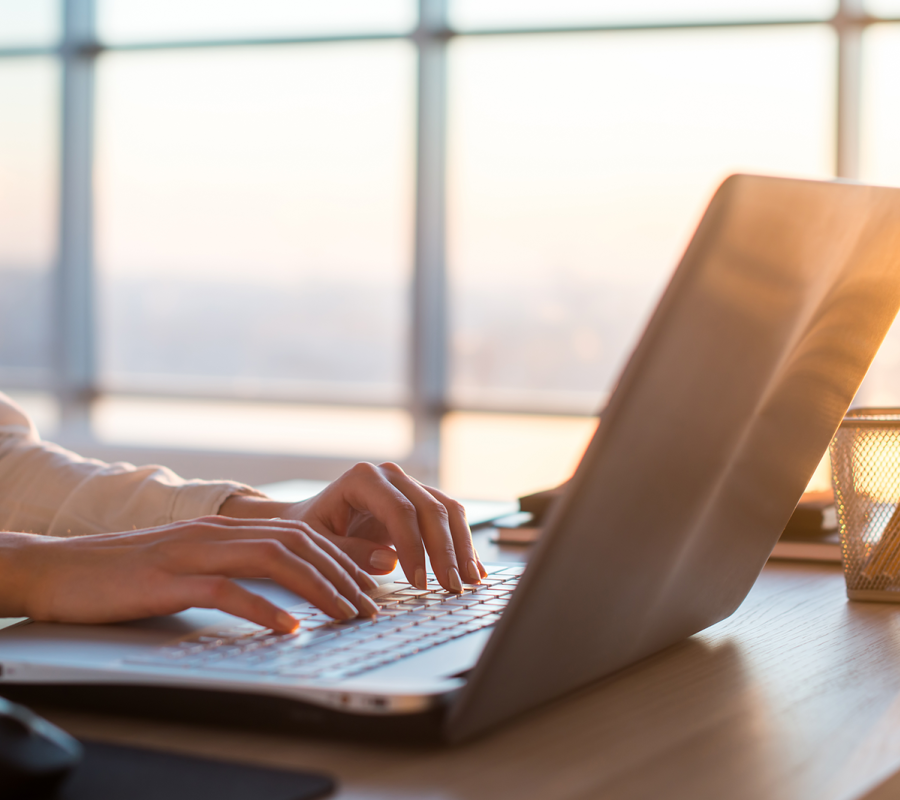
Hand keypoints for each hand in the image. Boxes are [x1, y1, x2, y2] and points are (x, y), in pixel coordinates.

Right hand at [0, 516, 380, 632]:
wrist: (66, 568)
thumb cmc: (134, 572)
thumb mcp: (196, 563)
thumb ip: (240, 568)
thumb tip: (286, 591)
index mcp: (230, 528)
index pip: (303, 535)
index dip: (344, 557)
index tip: (374, 582)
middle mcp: (220, 533)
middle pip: (299, 544)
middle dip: (343, 574)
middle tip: (372, 606)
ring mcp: (196, 553)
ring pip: (274, 560)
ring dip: (318, 588)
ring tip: (347, 614)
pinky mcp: (170, 579)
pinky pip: (227, 590)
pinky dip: (263, 609)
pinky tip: (289, 627)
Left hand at [220, 463, 486, 592]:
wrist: (311, 519)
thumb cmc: (310, 530)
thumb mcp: (317, 544)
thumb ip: (348, 552)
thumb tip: (390, 560)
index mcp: (364, 478)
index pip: (400, 511)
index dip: (414, 547)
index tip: (419, 583)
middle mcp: (391, 475)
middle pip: (431, 509)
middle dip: (445, 552)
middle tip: (452, 588)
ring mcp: (410, 485)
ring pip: (448, 511)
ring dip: (462, 548)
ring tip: (470, 582)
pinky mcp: (422, 501)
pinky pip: (450, 519)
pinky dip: (464, 544)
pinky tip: (475, 570)